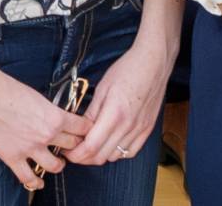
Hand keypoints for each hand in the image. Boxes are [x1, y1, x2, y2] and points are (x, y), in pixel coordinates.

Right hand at [0, 69, 89, 189]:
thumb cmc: (10, 89)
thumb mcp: (40, 97)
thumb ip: (51, 111)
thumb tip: (56, 117)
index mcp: (56, 117)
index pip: (83, 128)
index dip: (86, 130)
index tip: (84, 131)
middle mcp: (47, 135)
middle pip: (73, 146)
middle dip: (74, 146)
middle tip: (70, 146)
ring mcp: (31, 148)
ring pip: (55, 166)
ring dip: (59, 165)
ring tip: (57, 162)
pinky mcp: (13, 157)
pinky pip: (28, 177)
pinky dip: (35, 182)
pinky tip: (38, 181)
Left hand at [62, 30, 173, 165]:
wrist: (154, 63)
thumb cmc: (127, 70)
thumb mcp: (102, 88)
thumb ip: (91, 112)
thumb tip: (79, 129)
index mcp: (114, 114)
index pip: (91, 146)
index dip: (75, 153)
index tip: (66, 150)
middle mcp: (128, 126)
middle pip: (101, 156)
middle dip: (83, 157)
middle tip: (74, 149)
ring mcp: (139, 129)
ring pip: (114, 157)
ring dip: (99, 155)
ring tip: (91, 145)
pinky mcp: (147, 129)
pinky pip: (130, 152)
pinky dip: (117, 153)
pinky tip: (110, 143)